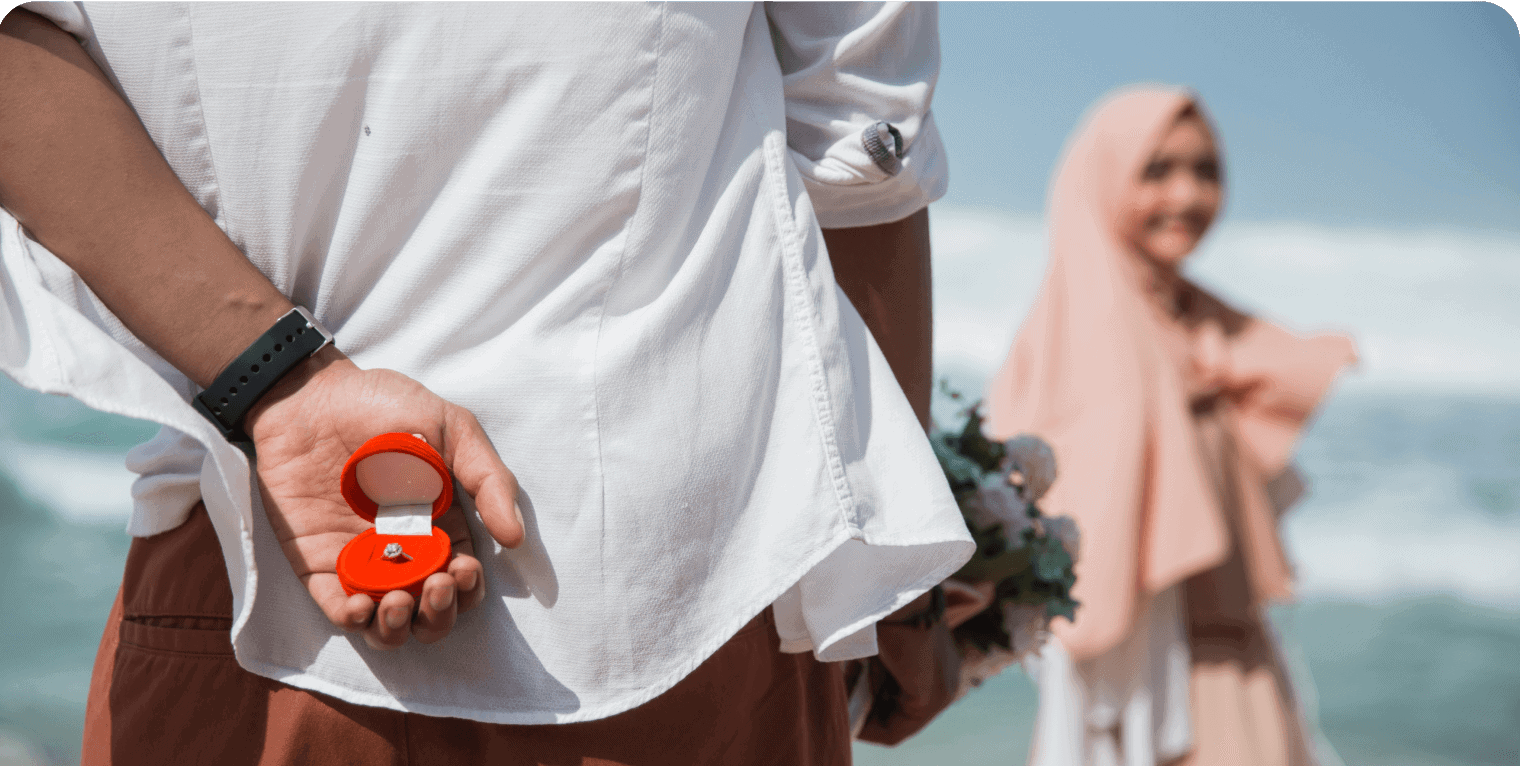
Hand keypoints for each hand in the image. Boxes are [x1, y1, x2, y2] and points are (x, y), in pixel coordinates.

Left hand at [243, 346, 523, 649]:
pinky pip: (337, 610)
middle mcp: (405, 554)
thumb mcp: (451, 429)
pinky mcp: (318, 564)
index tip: (462, 569)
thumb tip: (515, 538)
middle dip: (439, 615)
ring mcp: (361, 563)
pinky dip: (353, 621)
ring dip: (399, 628)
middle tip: (435, 587)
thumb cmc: (385, 406)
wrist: (310, 395)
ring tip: (397, 602)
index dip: (469, 591)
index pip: (464, 582)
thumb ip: (487, 479)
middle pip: (431, 614)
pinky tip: (361, 605)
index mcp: (443, 527)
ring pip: (387, 625)